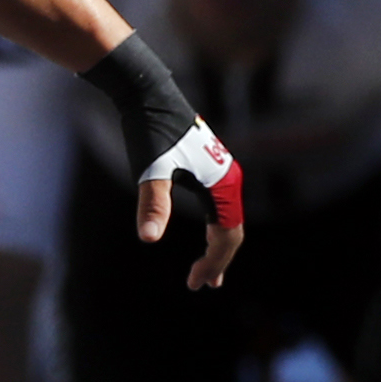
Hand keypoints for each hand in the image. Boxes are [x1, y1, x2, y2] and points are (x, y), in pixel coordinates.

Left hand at [83, 37, 243, 289]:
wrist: (150, 96)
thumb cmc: (149, 132)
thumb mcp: (150, 172)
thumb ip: (152, 205)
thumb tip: (147, 238)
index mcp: (222, 184)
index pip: (227, 237)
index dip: (213, 264)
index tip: (194, 284)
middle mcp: (229, 178)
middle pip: (233, 232)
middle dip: (218, 261)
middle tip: (200, 285)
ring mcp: (224, 173)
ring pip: (229, 220)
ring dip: (219, 247)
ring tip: (208, 274)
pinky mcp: (212, 168)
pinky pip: (222, 208)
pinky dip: (216, 229)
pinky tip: (206, 238)